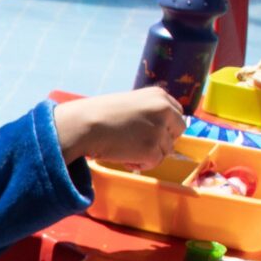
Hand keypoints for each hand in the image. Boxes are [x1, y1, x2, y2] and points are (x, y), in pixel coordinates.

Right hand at [53, 86, 183, 169]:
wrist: (83, 126)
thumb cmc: (97, 114)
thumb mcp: (130, 103)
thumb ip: (147, 111)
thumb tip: (155, 129)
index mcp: (159, 96)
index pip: (177, 114)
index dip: (166, 125)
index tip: (151, 132)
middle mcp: (165, 111)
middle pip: (177, 131)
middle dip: (162, 140)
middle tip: (140, 144)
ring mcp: (160, 130)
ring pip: (165, 150)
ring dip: (148, 154)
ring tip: (126, 151)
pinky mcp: (152, 149)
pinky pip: (154, 162)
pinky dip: (141, 164)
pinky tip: (125, 158)